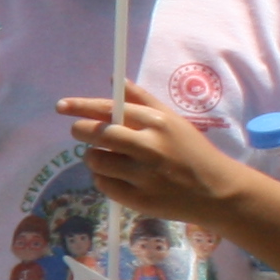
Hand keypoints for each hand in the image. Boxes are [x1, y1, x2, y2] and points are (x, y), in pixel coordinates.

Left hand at [56, 81, 241, 222]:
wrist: (218, 191)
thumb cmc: (191, 151)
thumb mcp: (172, 120)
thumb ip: (141, 99)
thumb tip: (113, 80)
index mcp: (157, 123)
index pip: (110, 110)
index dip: (81, 107)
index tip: (61, 106)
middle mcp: (148, 147)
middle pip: (95, 135)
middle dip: (82, 132)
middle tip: (83, 133)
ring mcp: (142, 175)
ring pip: (95, 160)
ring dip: (94, 157)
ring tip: (109, 157)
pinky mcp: (138, 200)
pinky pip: (103, 185)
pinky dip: (104, 179)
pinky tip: (120, 176)